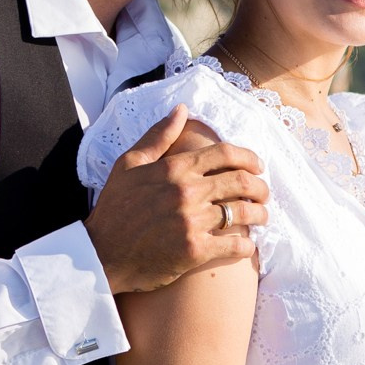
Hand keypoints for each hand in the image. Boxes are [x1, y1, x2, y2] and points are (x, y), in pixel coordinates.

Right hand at [86, 108, 268, 293]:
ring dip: (260, 215)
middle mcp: (187, 192)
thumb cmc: (114, 208)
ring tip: (262, 217)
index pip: (225, 154)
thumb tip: (182, 110)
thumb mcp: (129, 164)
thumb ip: (158, 136)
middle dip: (260, 186)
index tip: (258, 166)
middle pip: (241, 181)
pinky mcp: (195, 251)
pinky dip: (247, 246)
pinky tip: (247, 246)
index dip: (249, 158)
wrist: (101, 254)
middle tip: (263, 193)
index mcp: (175, 168)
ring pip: (243, 213)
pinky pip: (235, 245)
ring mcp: (192, 222)